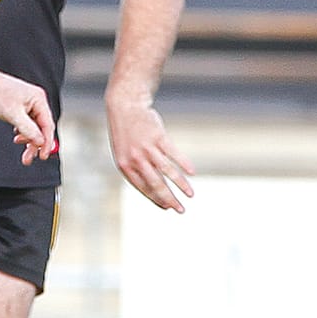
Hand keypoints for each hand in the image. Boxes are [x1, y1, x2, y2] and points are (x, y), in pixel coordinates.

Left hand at [0, 70, 57, 163]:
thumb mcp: (12, 115)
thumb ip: (28, 129)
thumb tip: (40, 142)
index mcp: (38, 98)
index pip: (48, 125)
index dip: (46, 142)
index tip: (42, 156)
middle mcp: (36, 100)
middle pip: (41, 127)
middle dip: (34, 143)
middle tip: (27, 158)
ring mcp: (28, 103)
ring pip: (33, 126)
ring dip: (28, 138)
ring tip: (19, 145)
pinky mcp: (20, 105)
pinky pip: (26, 122)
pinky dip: (23, 131)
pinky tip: (16, 135)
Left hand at [106, 94, 193, 212]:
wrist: (125, 107)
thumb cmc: (126, 135)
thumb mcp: (124, 154)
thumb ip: (136, 171)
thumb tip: (152, 190)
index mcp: (125, 166)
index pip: (143, 188)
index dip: (156, 200)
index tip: (168, 208)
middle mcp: (136, 159)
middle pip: (156, 184)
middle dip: (169, 199)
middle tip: (180, 210)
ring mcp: (148, 148)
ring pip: (168, 171)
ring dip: (181, 185)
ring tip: (191, 195)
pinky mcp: (158, 137)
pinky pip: (173, 154)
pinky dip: (184, 164)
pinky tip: (192, 173)